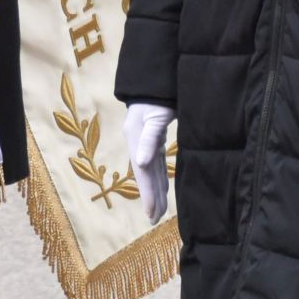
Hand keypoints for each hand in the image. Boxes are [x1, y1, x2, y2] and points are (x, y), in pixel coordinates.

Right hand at [122, 102, 176, 224]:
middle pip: (145, 174)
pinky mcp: (152, 136)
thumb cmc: (157, 96)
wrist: (154, 78)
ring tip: (157, 210)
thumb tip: (141, 162)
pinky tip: (162, 186)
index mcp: (136, 138)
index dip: (147, 193)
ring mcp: (143, 139)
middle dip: (150, 197)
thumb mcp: (155, 115)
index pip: (142, 172)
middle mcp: (138, 142)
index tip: (152, 214)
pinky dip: (158, 175)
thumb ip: (150, 138)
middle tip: (154, 220)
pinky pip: (155, 161)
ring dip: (154, 189)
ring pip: (150, 169)